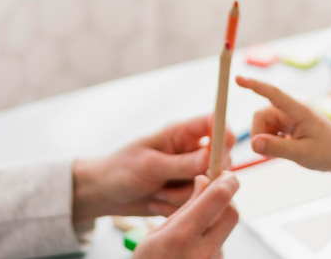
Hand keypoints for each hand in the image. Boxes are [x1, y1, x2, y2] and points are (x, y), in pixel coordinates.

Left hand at [72, 115, 236, 221]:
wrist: (106, 194)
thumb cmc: (121, 170)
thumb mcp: (149, 165)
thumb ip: (181, 163)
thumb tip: (211, 157)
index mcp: (181, 133)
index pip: (215, 123)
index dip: (225, 135)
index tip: (221, 154)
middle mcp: (190, 151)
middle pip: (221, 159)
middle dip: (203, 177)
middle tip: (181, 183)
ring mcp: (190, 173)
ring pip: (210, 186)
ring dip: (183, 196)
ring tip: (158, 192)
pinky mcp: (187, 193)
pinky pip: (197, 203)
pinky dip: (177, 207)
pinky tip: (157, 202)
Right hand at [133, 172, 239, 258]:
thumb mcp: (155, 235)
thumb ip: (185, 208)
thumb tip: (205, 181)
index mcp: (181, 237)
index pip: (218, 198)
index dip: (226, 180)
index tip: (225, 172)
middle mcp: (202, 252)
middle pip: (232, 213)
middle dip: (227, 198)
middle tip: (216, 189)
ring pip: (226, 230)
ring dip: (217, 219)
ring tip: (193, 225)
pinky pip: (221, 245)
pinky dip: (212, 237)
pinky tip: (193, 244)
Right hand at [236, 76, 330, 173]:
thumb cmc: (326, 153)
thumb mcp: (302, 154)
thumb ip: (277, 148)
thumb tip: (253, 143)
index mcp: (300, 109)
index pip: (274, 94)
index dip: (255, 85)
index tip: (238, 78)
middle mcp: (292, 106)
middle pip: (260, 115)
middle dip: (260, 135)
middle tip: (269, 154)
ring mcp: (289, 112)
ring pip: (262, 123)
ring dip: (266, 139)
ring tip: (284, 150)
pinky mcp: (286, 119)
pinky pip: (267, 127)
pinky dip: (271, 139)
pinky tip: (285, 146)